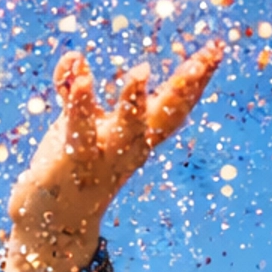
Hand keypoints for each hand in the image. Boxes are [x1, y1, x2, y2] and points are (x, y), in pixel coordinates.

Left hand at [5, 39, 222, 271]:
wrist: (53, 223)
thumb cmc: (72, 167)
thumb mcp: (80, 124)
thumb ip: (75, 89)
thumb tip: (75, 55)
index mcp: (140, 137)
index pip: (176, 105)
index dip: (198, 79)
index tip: (217, 48)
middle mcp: (129, 148)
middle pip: (165, 116)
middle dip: (186, 88)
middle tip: (204, 60)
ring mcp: (104, 156)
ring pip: (126, 128)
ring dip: (134, 100)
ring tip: (142, 70)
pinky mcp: (73, 160)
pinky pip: (79, 129)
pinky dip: (80, 103)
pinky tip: (82, 78)